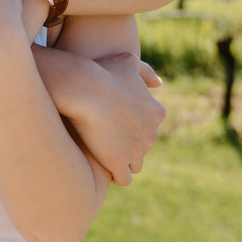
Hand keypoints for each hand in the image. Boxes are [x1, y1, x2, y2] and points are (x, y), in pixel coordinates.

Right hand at [72, 53, 163, 185]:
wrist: (83, 88)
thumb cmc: (102, 71)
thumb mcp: (129, 62)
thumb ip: (145, 72)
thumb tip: (158, 84)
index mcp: (157, 113)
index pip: (148, 129)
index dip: (131, 128)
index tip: (115, 124)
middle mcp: (151, 135)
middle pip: (142, 148)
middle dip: (128, 146)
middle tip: (106, 138)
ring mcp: (136, 151)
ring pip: (134, 165)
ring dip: (122, 161)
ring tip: (103, 154)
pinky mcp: (119, 164)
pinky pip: (123, 179)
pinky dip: (114, 174)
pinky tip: (101, 166)